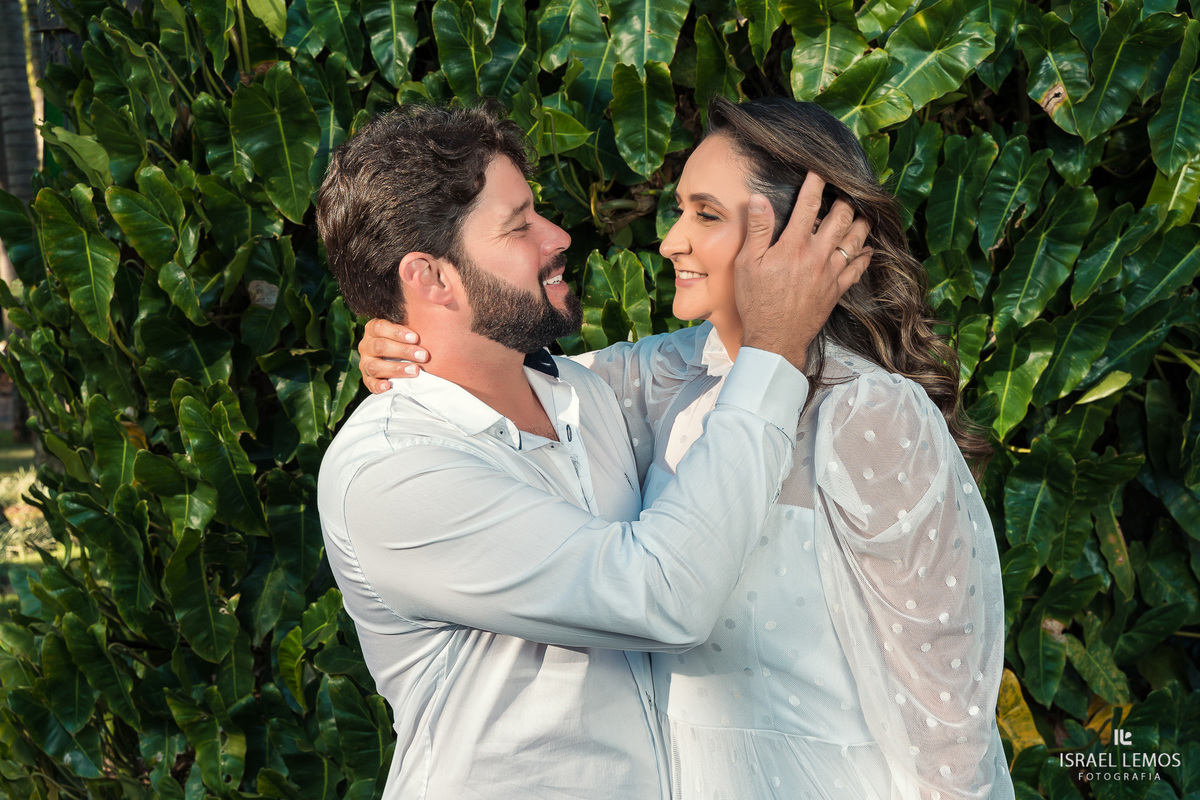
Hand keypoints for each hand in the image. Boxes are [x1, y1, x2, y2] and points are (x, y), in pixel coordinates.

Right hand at [358, 318, 428, 392]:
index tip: (416, 338)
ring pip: (375, 366)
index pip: (380, 327)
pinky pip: (369, 384)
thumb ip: (418, 318)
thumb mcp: (409, 329)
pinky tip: (389, 386)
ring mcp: (365, 363)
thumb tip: (444, 298)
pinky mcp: (368, 379)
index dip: (397, 332)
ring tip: (415, 371)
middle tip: (424, 356)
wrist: (398, 358)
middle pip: (380, 347)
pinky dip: (378, 386)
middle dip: (403, 351)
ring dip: (395, 369)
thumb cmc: (407, 340)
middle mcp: (366, 345)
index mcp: (374, 329)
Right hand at [735, 172, 871, 369]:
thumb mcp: (746, 264)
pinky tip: (867, 248)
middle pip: (840, 218)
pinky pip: (858, 268)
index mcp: (793, 245)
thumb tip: (758, 199)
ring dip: (860, 222)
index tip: (819, 170)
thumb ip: (757, 230)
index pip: (808, 205)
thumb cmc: (757, 302)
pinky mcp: (837, 289)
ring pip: (854, 239)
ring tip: (862, 211)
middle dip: (845, 200)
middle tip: (845, 190)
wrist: (775, 339)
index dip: (815, 183)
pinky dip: (865, 255)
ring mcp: (830, 272)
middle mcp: (817, 255)